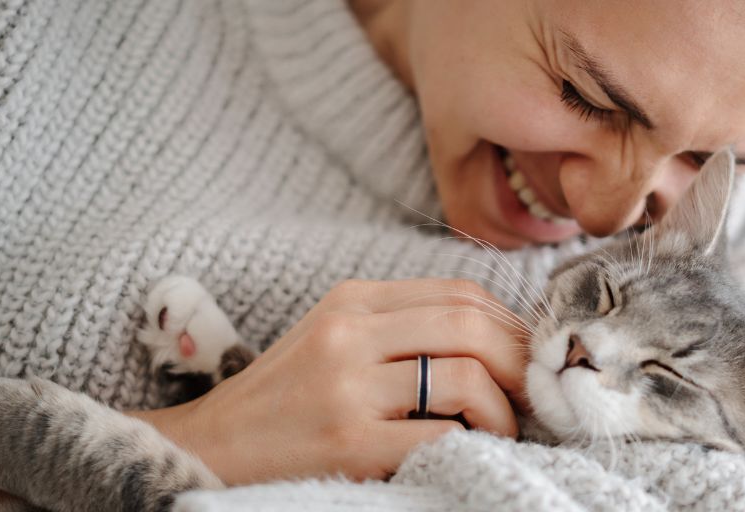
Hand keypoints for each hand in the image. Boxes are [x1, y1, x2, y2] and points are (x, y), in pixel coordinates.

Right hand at [132, 279, 527, 484]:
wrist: (209, 447)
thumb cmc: (284, 399)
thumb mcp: (334, 338)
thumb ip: (399, 326)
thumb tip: (496, 338)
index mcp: (351, 300)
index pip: (459, 293)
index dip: (510, 325)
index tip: (527, 357)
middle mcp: (349, 333)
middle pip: (470, 325)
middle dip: (520, 362)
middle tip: (534, 394)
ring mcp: (347, 387)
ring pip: (466, 377)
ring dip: (505, 410)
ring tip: (504, 428)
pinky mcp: (350, 442)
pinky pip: (441, 434)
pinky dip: (476, 441)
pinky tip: (476, 449)